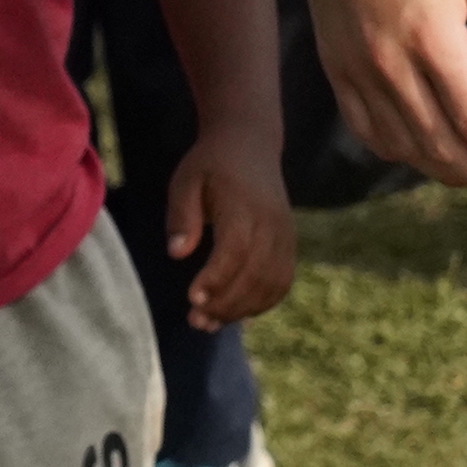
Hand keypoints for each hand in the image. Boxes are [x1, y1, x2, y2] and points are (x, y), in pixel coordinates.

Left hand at [165, 124, 297, 328]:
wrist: (250, 144)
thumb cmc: (211, 164)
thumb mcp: (186, 180)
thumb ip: (182, 215)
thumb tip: (177, 254)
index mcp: (245, 206)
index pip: (235, 251)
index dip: (216, 279)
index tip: (192, 298)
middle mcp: (271, 223)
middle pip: (255, 274)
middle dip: (225, 304)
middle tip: (196, 321)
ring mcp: (285, 235)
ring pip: (271, 284)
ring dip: (242, 309)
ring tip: (211, 322)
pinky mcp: (289, 243)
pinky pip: (282, 281)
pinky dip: (262, 303)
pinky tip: (236, 312)